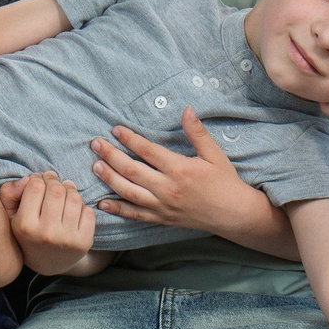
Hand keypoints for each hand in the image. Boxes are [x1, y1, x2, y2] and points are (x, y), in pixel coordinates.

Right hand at [7, 170, 97, 275]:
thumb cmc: (28, 234)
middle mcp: (46, 234)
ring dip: (69, 189)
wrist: (50, 263)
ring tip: (63, 191)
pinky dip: (81, 205)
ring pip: (74, 197)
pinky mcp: (84, 241)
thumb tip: (28, 179)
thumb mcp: (10, 217)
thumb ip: (9, 194)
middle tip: (52, 182)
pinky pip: (88, 210)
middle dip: (54, 181)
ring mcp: (67, 239)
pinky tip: (72, 208)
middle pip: (56, 190)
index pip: (35, 187)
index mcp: (25, 226)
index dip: (37, 178)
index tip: (37, 181)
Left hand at [89, 111, 267, 235]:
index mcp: (180, 169)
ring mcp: (162, 206)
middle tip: (95, 144)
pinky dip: (117, 210)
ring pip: (129, 192)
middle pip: (132, 171)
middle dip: (111, 156)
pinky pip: (135, 215)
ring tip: (96, 166)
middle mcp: (167, 189)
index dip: (130, 139)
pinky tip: (102, 204)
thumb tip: (186, 110)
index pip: (148, 151)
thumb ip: (198, 133)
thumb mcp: (215, 154)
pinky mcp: (161, 219)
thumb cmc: (224, 181)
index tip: (115, 129)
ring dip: (110, 179)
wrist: (232, 214)